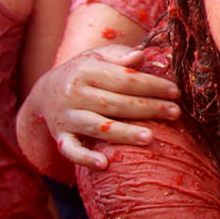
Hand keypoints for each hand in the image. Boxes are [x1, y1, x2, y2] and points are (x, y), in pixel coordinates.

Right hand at [23, 47, 180, 169]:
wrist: (44, 93)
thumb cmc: (82, 72)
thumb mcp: (96, 56)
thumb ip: (118, 54)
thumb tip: (139, 56)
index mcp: (85, 71)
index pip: (123, 79)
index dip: (151, 85)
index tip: (175, 92)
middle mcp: (74, 94)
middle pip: (115, 103)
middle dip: (147, 108)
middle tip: (174, 113)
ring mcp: (66, 117)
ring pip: (97, 127)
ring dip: (124, 133)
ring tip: (149, 137)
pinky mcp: (61, 137)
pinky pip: (71, 150)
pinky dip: (85, 158)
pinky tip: (104, 163)